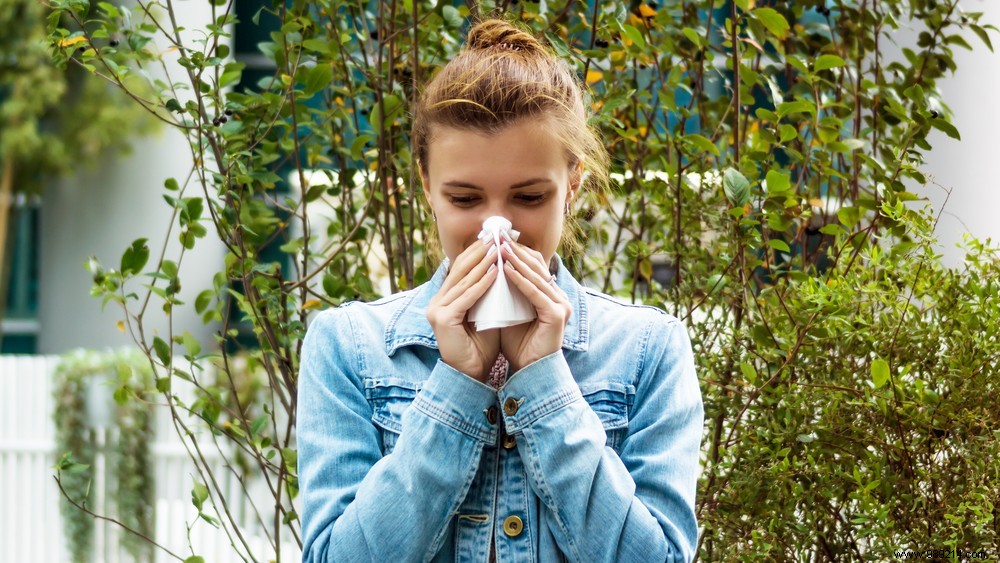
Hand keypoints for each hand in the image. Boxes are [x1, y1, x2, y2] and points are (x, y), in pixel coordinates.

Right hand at [426, 238, 500, 381]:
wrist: (471, 376)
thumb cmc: (481, 346)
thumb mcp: (485, 312)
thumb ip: (488, 292)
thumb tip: (502, 267)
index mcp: (444, 299)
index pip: (460, 269)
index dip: (477, 252)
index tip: (494, 238)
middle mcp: (436, 302)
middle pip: (460, 270)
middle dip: (480, 252)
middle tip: (497, 236)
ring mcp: (437, 310)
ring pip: (464, 281)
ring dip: (483, 264)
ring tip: (499, 249)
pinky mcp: (443, 319)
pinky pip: (467, 297)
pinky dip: (483, 284)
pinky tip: (496, 272)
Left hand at [498, 233, 571, 372]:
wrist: (528, 372)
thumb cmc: (517, 344)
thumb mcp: (509, 311)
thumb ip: (504, 292)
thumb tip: (485, 269)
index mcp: (551, 295)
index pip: (535, 265)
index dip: (517, 251)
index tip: (496, 239)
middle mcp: (559, 297)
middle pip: (538, 266)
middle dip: (516, 251)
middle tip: (497, 237)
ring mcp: (561, 305)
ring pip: (536, 276)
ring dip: (516, 261)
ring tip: (499, 248)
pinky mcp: (556, 315)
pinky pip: (536, 293)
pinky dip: (520, 280)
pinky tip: (506, 269)